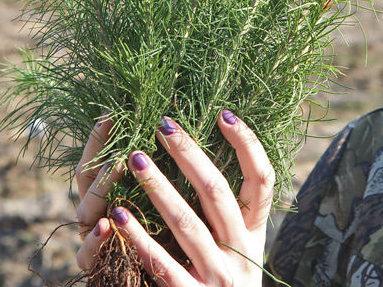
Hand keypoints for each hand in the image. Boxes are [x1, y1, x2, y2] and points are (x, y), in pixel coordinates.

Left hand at [74, 110, 274, 286]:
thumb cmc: (226, 282)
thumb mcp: (239, 249)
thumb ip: (230, 214)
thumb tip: (205, 156)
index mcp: (254, 233)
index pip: (263, 180)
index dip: (248, 145)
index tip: (224, 114)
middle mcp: (241, 252)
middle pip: (219, 193)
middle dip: (190, 155)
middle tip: (163, 125)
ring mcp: (219, 277)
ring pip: (189, 224)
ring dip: (160, 188)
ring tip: (135, 158)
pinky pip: (163, 264)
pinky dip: (140, 238)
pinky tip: (119, 215)